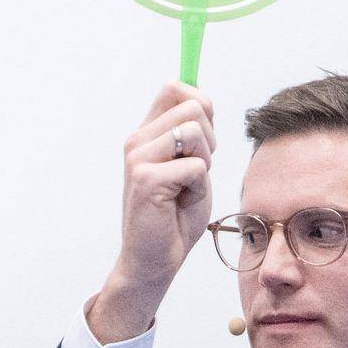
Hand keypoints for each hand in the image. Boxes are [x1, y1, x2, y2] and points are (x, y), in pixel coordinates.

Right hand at [88, 81, 215, 342]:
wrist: (155, 260)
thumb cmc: (176, 216)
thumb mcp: (192, 165)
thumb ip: (194, 132)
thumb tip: (201, 97)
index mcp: (146, 134)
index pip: (175, 88)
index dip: (202, 105)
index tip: (203, 140)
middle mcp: (137, 141)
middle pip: (194, 105)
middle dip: (210, 139)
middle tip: (196, 172)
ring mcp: (138, 158)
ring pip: (196, 132)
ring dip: (205, 163)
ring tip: (187, 187)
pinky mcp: (146, 179)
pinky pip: (195, 166)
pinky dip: (199, 187)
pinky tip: (181, 203)